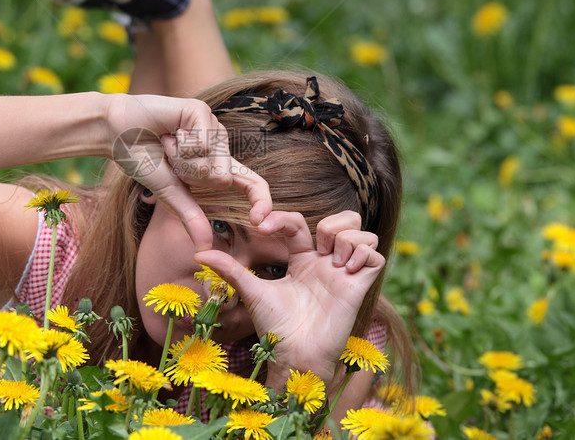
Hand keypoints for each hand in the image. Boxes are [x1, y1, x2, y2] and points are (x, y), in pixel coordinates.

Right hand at [105, 93, 271, 249]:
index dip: (261, 201)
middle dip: (190, 177)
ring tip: (166, 144)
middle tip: (170, 159)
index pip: (251, 183)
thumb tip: (204, 249)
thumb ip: (190, 216)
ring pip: (212, 163)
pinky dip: (178, 146)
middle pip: (223, 179)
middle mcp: (219, 145)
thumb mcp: (169, 193)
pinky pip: (201, 144)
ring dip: (181, 161)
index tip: (258, 222)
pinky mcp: (201, 112)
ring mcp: (212, 126)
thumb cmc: (143, 159)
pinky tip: (167, 133)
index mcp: (215, 164)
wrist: (115, 132)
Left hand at [194, 210, 383, 388]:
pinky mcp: (360, 286)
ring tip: (332, 261)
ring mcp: (344, 273)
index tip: (260, 226)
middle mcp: (325, 263)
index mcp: (300, 260)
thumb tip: (199, 253)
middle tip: (314, 244)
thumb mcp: (252, 292)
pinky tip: (344, 270)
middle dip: (329, 221)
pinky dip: (361, 253)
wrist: (293, 357)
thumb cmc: (274, 329)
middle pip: (342, 219)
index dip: (281, 217)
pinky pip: (375, 253)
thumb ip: (230, 270)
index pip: (298, 223)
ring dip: (345, 237)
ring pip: (360, 231)